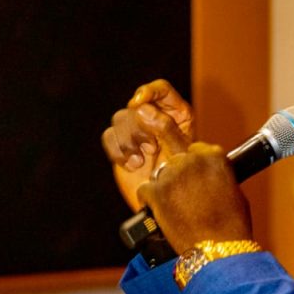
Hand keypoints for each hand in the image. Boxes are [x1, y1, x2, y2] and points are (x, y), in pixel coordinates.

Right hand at [102, 80, 194, 212]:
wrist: (169, 203)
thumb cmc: (184, 178)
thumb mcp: (180, 151)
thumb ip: (165, 128)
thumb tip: (142, 108)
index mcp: (177, 113)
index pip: (161, 90)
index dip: (148, 91)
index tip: (138, 102)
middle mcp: (156, 118)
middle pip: (136, 105)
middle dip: (139, 128)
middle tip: (151, 149)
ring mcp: (138, 131)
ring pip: (120, 119)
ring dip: (128, 141)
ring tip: (141, 160)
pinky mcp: (122, 145)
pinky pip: (109, 136)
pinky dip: (117, 152)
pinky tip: (131, 166)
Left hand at [137, 143, 252, 253]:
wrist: (218, 249)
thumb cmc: (231, 225)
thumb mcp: (235, 192)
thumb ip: (219, 176)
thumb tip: (210, 177)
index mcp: (214, 156)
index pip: (197, 149)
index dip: (195, 165)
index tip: (196, 176)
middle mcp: (192, 160)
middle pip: (177, 160)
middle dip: (180, 176)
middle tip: (186, 195)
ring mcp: (172, 176)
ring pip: (160, 174)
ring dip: (165, 187)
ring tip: (175, 206)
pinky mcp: (156, 192)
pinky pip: (145, 190)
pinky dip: (150, 200)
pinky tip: (160, 211)